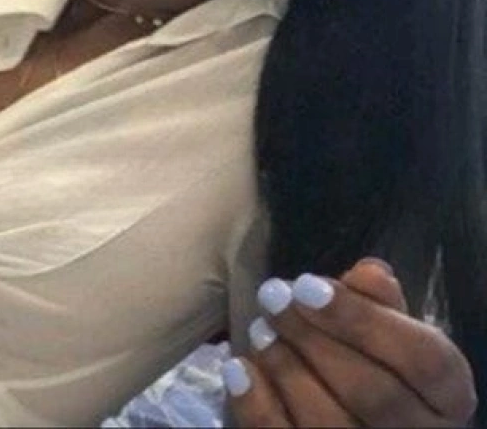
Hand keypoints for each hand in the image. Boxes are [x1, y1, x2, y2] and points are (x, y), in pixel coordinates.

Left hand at [222, 260, 476, 426]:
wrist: (364, 415)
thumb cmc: (377, 359)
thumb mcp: (389, 327)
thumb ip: (380, 301)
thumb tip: (367, 273)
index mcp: (448, 394)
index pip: (420, 358)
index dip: (361, 319)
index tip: (307, 285)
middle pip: (372, 392)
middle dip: (313, 338)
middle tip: (273, 297)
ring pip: (330, 425)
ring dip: (286, 369)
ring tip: (260, 330)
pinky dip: (258, 407)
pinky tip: (240, 369)